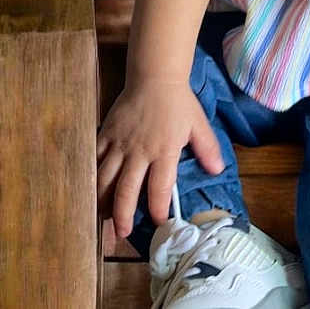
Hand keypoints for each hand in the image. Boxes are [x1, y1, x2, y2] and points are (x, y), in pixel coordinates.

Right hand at [96, 77, 223, 239]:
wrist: (154, 75)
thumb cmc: (178, 101)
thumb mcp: (198, 124)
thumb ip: (207, 148)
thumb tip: (217, 170)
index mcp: (164, 151)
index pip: (159, 189)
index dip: (158, 210)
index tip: (159, 222)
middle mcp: (139, 151)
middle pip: (126, 191)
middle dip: (123, 216)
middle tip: (122, 234)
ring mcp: (120, 143)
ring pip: (105, 178)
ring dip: (103, 201)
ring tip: (103, 217)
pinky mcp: (107, 133)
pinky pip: (95, 158)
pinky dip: (92, 176)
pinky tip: (92, 188)